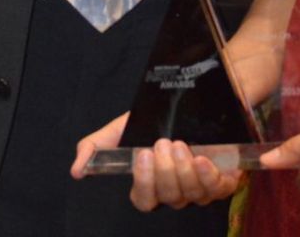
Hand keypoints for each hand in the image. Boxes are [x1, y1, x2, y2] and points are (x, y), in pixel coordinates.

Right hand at [71, 114, 241, 210]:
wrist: (199, 99)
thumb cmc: (160, 117)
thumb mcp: (125, 126)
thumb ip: (96, 145)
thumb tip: (76, 170)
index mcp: (152, 183)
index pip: (143, 200)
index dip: (143, 183)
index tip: (142, 154)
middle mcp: (176, 190)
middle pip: (168, 197)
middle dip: (165, 171)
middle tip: (163, 142)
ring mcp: (200, 188)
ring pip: (191, 194)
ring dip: (184, 171)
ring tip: (181, 144)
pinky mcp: (223, 180)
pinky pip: (216, 189)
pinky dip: (208, 176)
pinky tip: (201, 159)